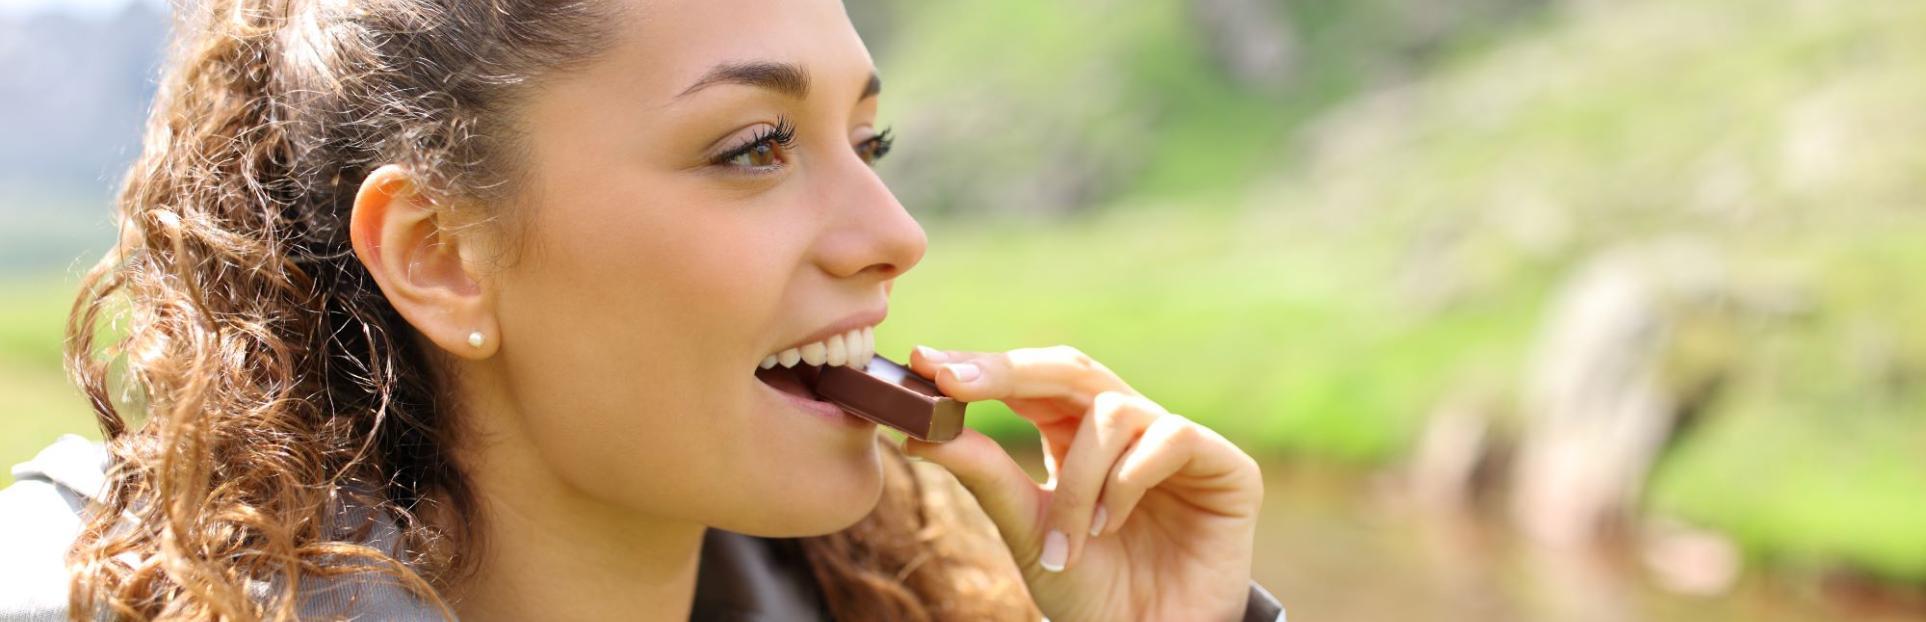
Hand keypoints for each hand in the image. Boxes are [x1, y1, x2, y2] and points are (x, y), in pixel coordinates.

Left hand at [902, 345, 1263, 621]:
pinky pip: (1169, 437)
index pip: (1029, 382)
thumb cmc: (1091, 591)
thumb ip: (986, 475)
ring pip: (1112, 411)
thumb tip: (922, 431)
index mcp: (1076, 436)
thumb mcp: (1028, 530)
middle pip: (1071, 369)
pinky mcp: (1225, 465)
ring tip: (1073, 538)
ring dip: (1079, 477)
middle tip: (954, 381)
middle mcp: (1127, 428)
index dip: (981, 367)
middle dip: (1007, 372)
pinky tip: (1114, 524)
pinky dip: (1128, 479)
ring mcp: (1176, 441)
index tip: (924, 363)